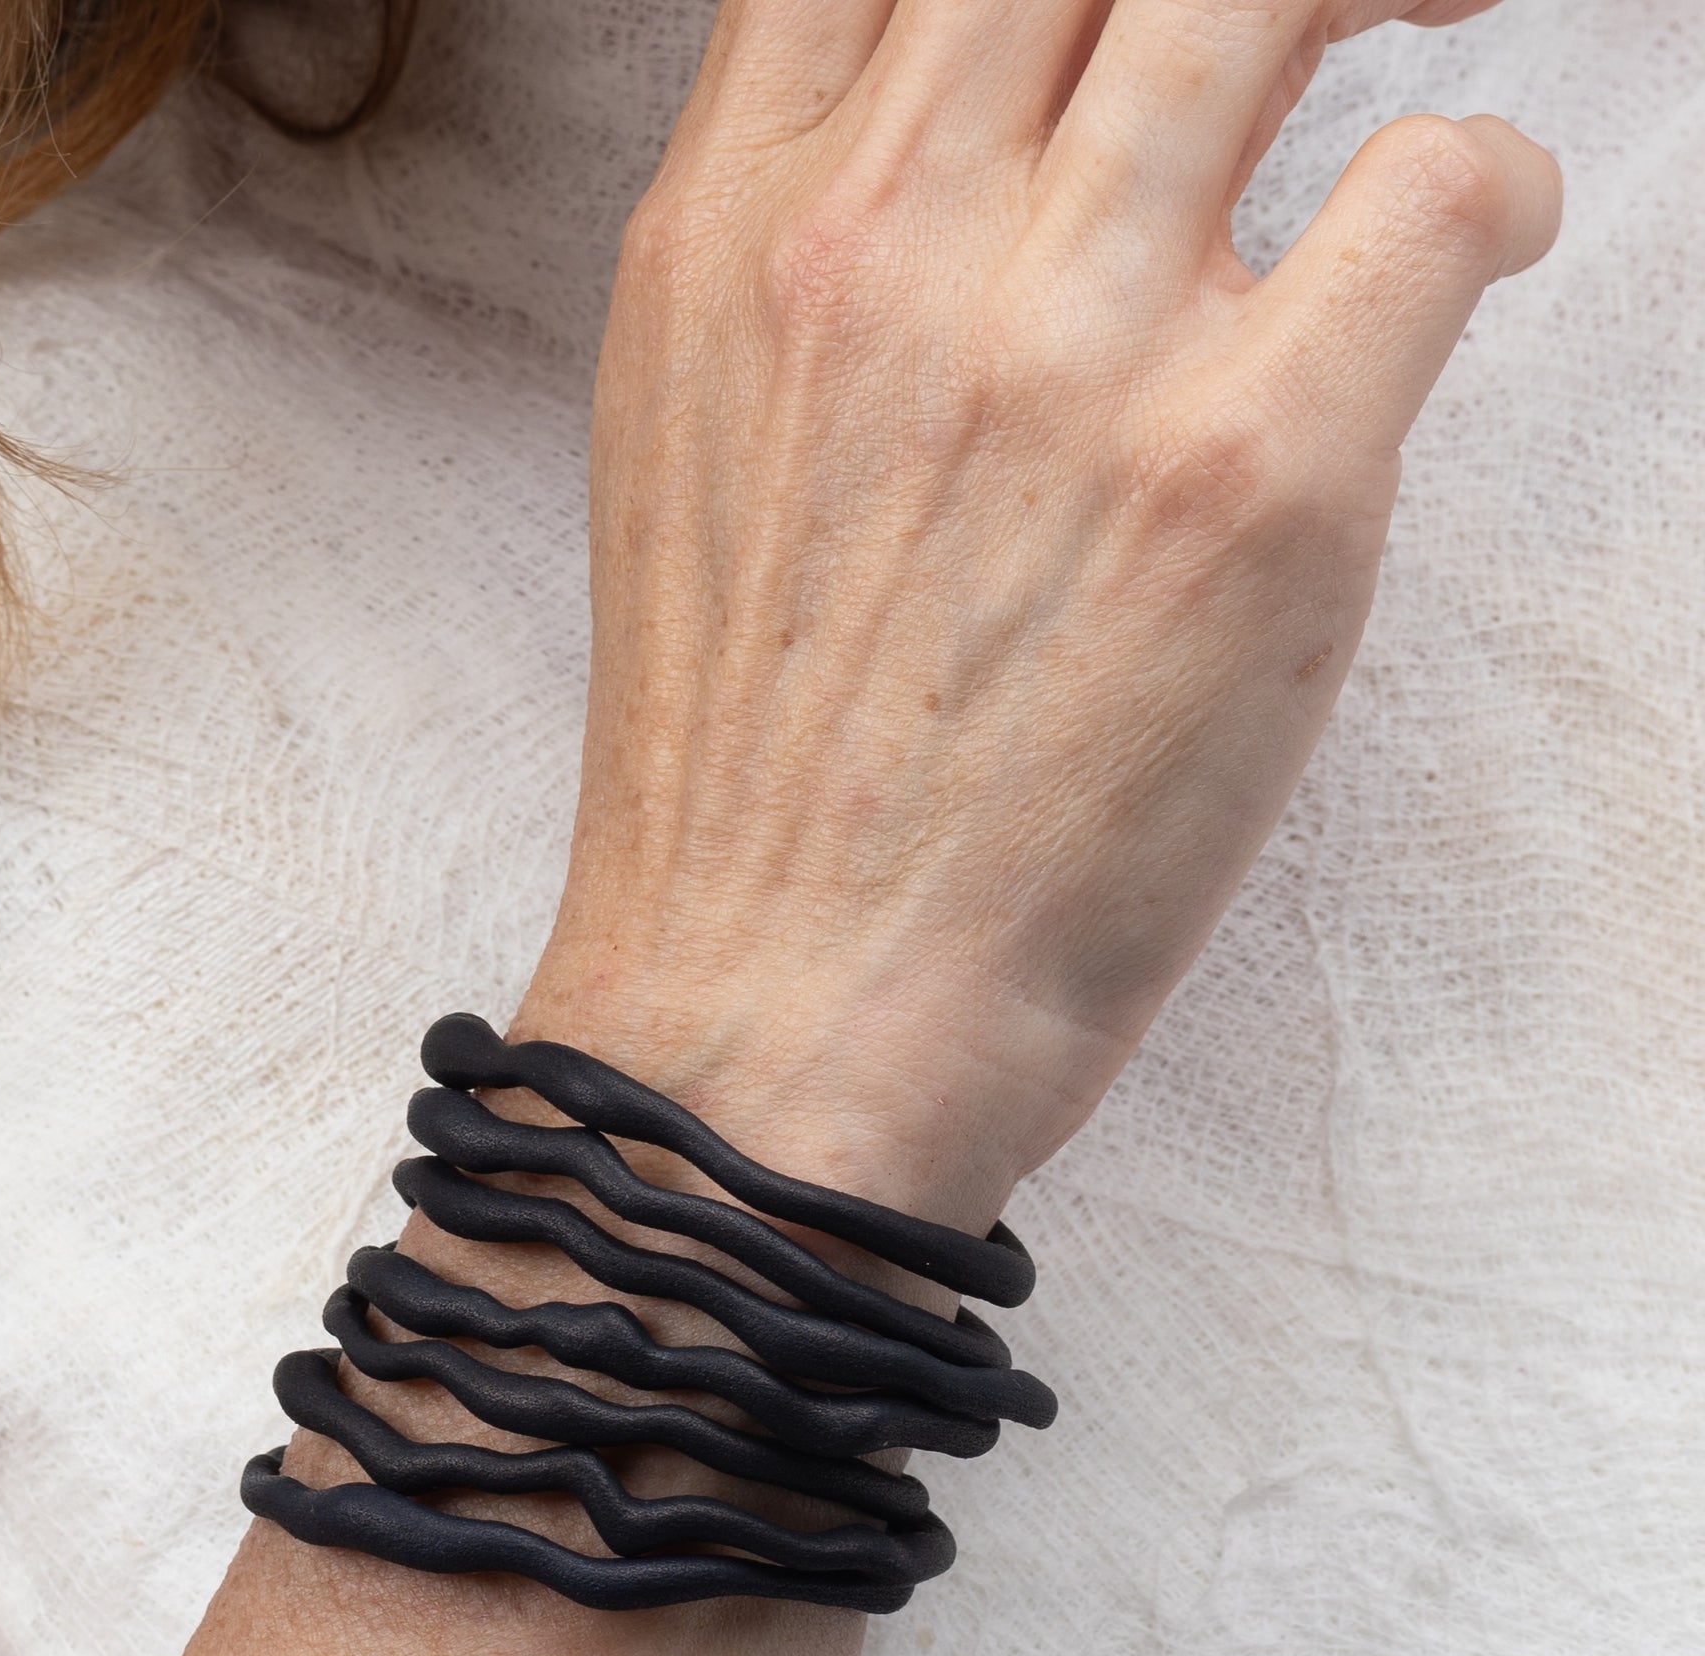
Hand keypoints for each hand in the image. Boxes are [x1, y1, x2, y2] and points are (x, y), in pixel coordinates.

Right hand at [523, 0, 1559, 1227]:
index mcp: (733, 236)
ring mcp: (1065, 344)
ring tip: (1439, 17)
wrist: (777, 1018)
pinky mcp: (1245, 472)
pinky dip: (1491, 183)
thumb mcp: (701, 462)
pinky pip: (1437, 190)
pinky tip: (1474, 251)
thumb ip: (815, 269)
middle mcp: (887, 243)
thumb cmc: (748, 781)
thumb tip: (981, 145)